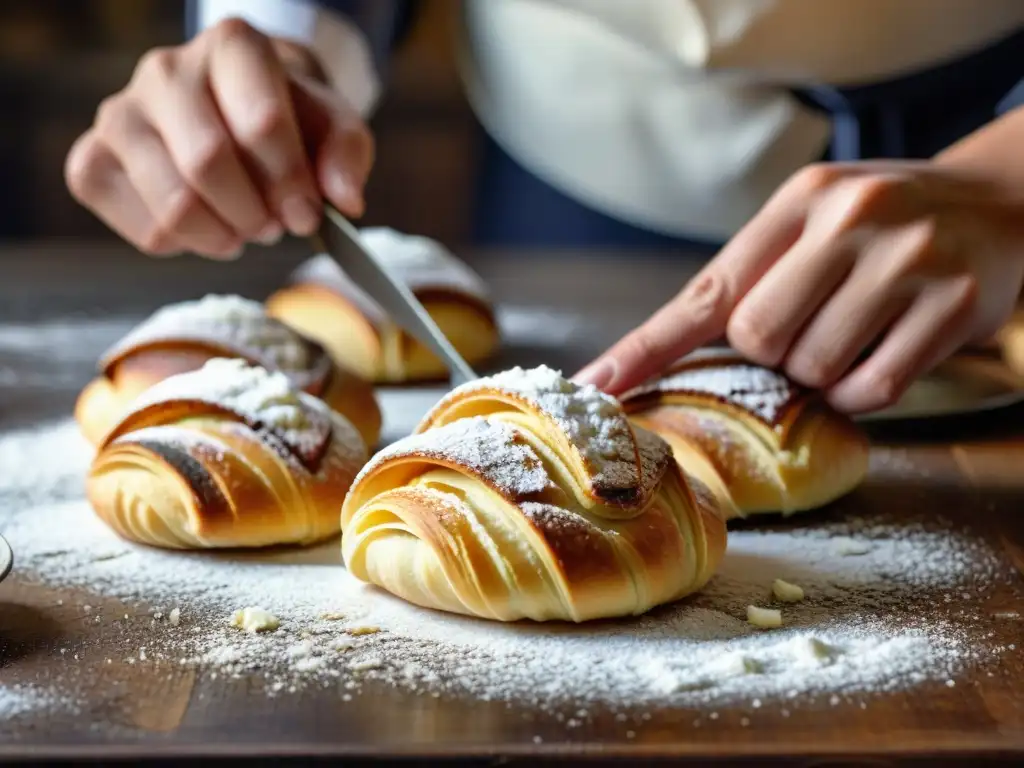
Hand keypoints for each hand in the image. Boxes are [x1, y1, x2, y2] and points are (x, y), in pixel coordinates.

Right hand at [64, 17, 372, 258]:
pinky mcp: (92, 162)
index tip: (307, 214)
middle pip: (208, 164)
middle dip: (254, 214)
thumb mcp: (334, 125)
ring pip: (172, 205)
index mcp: (232, 47)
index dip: (290, 182)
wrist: (240, 107)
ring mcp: (119, 115)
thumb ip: (347, 156)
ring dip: (222, 236)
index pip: (261, 123)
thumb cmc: (290, 118)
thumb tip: (344, 201)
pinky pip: (144, 231)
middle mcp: (165, 70)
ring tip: (244, 229)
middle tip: (274, 226)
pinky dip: (186, 247)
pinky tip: (206, 227)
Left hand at [575, 161, 1023, 412]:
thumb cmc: (881, 225)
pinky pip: (869, 389)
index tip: (598, 386)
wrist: (997, 204)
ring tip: (857, 330)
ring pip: (812, 368)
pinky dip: (862, 392)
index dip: (647, 347)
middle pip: (758, 338)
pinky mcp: (952, 305)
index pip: (706, 291)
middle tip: (814, 324)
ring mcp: (905, 260)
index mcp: (800, 201)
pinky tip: (883, 353)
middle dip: (775, 352)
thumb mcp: (814, 220)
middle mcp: (850, 220)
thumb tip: (669, 354)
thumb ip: (754, 274)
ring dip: (821, 373)